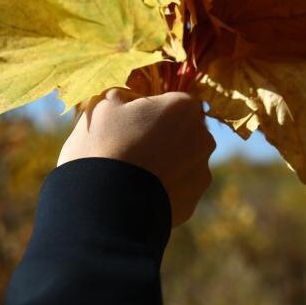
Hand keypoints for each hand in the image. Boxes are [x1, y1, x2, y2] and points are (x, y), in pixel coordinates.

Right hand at [57, 89, 215, 225]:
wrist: (102, 209)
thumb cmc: (102, 147)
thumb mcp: (102, 105)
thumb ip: (123, 95)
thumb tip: (128, 99)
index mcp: (184, 108)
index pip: (174, 101)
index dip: (151, 110)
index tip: (129, 123)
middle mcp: (203, 139)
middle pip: (183, 132)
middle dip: (163, 137)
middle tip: (129, 149)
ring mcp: (201, 174)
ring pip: (183, 162)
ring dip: (165, 165)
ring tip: (130, 177)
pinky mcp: (192, 204)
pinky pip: (177, 191)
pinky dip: (162, 191)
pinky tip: (137, 196)